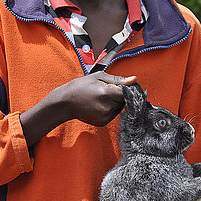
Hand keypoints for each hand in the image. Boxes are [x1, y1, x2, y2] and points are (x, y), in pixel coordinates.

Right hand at [20, 73, 136, 146]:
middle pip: (125, 100)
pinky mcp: (104, 122)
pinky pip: (114, 114)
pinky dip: (111, 109)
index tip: (126, 85)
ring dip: (116, 102)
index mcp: (106, 93)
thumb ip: (118, 80)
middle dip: (121, 95)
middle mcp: (107, 107)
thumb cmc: (81, 86)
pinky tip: (100, 104)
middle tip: (108, 89)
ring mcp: (105, 117)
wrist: (65, 102)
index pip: (128, 92)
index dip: (129, 88)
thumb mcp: (98, 77)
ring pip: (120, 108)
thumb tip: (134, 80)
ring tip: (102, 97)